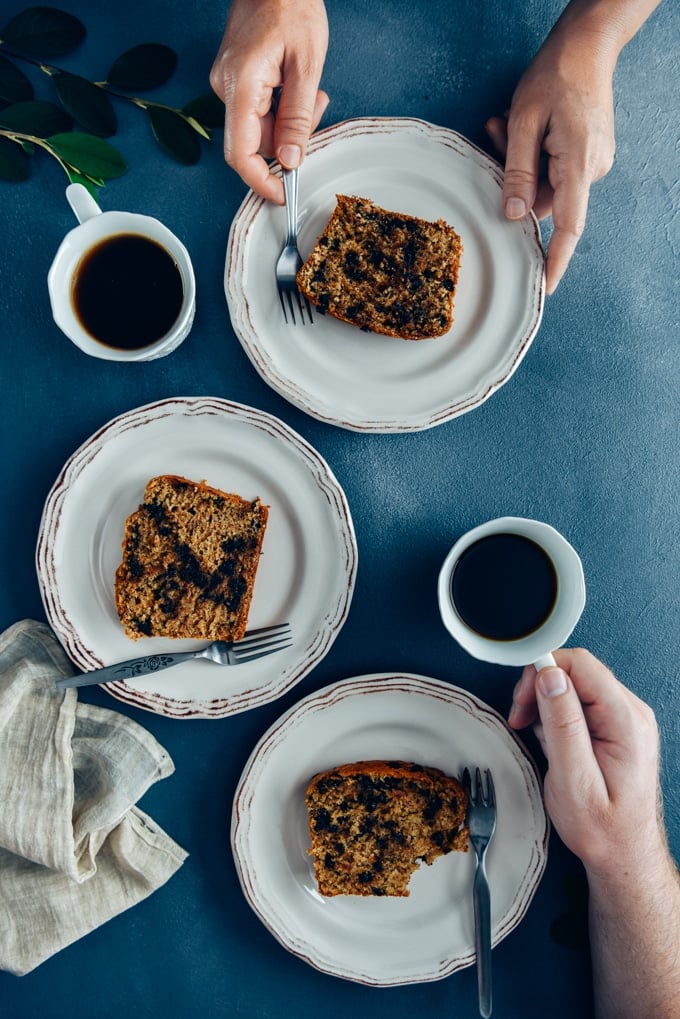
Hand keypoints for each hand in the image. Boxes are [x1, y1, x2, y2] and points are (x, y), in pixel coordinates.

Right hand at [210, 0, 328, 203]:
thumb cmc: (291, 5)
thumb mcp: (306, 65)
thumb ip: (297, 117)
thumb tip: (290, 160)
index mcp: (240, 85)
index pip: (240, 153)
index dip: (261, 181)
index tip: (283, 194)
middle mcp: (226, 88)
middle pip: (256, 142)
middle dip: (290, 139)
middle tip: (317, 108)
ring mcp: (228, 84)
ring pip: (260, 127)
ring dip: (290, 121)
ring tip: (311, 91)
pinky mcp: (235, 80)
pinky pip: (258, 110)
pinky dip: (281, 107)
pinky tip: (295, 84)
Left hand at [486, 20, 616, 293]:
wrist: (587, 44)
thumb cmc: (555, 75)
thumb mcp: (524, 122)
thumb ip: (517, 172)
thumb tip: (514, 215)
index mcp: (578, 164)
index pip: (569, 227)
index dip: (555, 260)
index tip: (544, 287)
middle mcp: (591, 169)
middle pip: (546, 200)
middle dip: (514, 180)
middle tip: (494, 136)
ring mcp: (592, 161)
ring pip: (545, 184)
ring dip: (519, 163)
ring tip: (503, 124)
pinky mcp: (587, 153)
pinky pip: (553, 169)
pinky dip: (532, 154)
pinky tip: (516, 125)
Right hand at [509, 649, 662, 877]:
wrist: (623, 854)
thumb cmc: (601, 827)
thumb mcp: (573, 779)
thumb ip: (562, 724)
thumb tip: (550, 676)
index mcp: (626, 721)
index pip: (581, 664)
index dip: (543, 673)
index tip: (522, 701)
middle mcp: (631, 713)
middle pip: (577, 670)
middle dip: (541, 687)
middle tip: (521, 718)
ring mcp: (625, 718)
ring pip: (576, 683)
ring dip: (546, 701)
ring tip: (534, 733)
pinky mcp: (615, 726)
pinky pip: (581, 702)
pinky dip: (557, 713)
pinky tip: (550, 739)